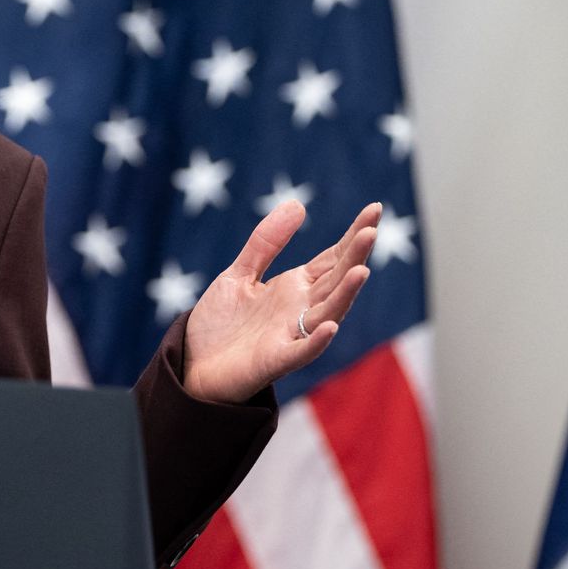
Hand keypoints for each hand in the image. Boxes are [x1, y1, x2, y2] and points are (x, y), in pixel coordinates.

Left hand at [182, 201, 378, 404]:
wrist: (193, 365)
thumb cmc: (220, 324)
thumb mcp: (239, 273)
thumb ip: (266, 243)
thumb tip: (298, 203)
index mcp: (295, 288)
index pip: (332, 258)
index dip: (353, 236)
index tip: (374, 210)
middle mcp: (300, 310)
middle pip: (336, 280)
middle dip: (354, 256)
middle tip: (372, 230)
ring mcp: (291, 335)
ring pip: (327, 312)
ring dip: (346, 294)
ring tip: (361, 270)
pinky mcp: (274, 360)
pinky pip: (300, 351)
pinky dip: (316, 340)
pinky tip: (329, 326)